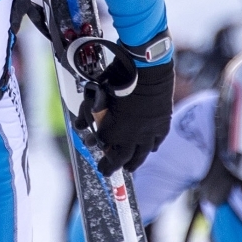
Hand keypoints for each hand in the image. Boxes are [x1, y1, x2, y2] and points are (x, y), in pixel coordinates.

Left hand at [94, 59, 174, 173]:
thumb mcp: (96, 95)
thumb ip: (87, 113)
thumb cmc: (118, 79)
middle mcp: (131, 136)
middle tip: (110, 172)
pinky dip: (151, 148)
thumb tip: (79, 127)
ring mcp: (148, 132)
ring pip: (141, 154)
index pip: (105, 151)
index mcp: (113, 131)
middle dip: (115, 166)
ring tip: (130, 167)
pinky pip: (156, 143)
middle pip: (123, 158)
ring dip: (134, 162)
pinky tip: (150, 150)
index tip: (100, 166)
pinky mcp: (162, 125)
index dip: (103, 160)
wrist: (147, 70)